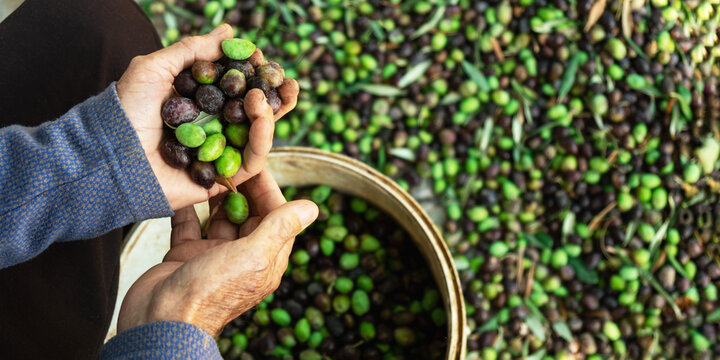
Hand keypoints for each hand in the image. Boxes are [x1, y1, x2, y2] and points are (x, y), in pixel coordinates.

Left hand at [116, 24, 298, 209]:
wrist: (111, 156)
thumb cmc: (126, 111)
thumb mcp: (155, 68)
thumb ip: (193, 50)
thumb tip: (228, 30)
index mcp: (198, 104)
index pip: (236, 88)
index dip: (254, 74)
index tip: (262, 59)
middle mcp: (212, 129)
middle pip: (255, 112)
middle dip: (277, 96)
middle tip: (289, 82)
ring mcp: (219, 154)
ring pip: (259, 134)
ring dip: (272, 112)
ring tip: (271, 94)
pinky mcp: (224, 178)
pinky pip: (253, 159)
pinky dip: (262, 136)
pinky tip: (262, 113)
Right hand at [117, 170, 317, 335]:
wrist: (160, 321)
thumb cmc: (211, 292)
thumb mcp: (253, 256)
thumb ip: (280, 229)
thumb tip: (313, 207)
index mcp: (265, 259)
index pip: (276, 215)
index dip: (268, 187)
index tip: (255, 161)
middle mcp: (241, 256)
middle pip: (248, 213)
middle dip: (242, 186)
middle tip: (230, 158)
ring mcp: (212, 256)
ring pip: (218, 217)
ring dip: (215, 194)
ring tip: (209, 166)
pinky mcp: (184, 255)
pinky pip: (188, 225)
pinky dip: (186, 208)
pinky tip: (184, 186)